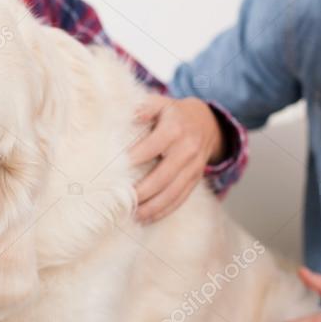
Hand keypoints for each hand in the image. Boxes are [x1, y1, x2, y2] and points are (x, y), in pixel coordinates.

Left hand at [129, 95, 224, 222]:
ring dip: (153, 207)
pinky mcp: (196, 179)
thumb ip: (143, 107)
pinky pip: (181, 198)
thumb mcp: (159, 103)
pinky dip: (165, 210)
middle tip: (121, 202)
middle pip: (163, 176)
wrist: (206, 122)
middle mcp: (187, 149)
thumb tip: (128, 115)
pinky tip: (148, 218)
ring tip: (134, 216)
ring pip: (173, 192)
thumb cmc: (173, 113)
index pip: (152, 147)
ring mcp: (194, 167)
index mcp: (174, 129)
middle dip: (142, 192)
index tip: (114, 171)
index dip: (134, 159)